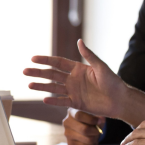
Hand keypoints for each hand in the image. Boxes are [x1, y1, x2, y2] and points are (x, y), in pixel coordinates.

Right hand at [23, 39, 144, 125]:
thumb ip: (89, 55)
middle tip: (24, 71)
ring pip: (54, 88)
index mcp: (79, 68)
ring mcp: (74, 91)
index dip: (46, 60)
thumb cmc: (113, 82)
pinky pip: (62, 101)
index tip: (33, 58)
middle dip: (38, 72)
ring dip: (41, 86)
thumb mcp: (101, 67)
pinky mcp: (76, 103)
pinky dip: (53, 101)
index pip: (58, 63)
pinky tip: (44, 99)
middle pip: (52, 74)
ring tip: (29, 85)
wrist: (120, 100)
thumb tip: (79, 41)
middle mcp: (74, 79)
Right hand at [63, 108, 105, 144]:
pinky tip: (91, 139)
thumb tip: (101, 120)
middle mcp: (67, 122)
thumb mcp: (94, 113)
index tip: (100, 121)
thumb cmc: (91, 118)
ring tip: (95, 134)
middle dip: (96, 131)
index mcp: (72, 111)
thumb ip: (97, 115)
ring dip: (95, 138)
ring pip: (87, 139)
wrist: (85, 126)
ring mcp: (67, 133)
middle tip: (99, 130)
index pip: (79, 115)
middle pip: (84, 130)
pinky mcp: (70, 144)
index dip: (91, 119)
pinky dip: (92, 144)